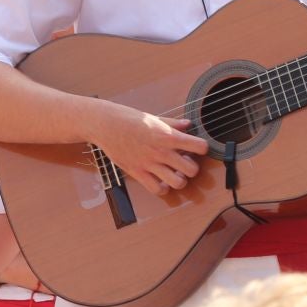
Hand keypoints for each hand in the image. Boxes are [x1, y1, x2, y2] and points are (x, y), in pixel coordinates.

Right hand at [88, 100, 213, 195]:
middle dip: (192, 168)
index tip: (196, 147)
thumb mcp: (153, 117)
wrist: (105, 125)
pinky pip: (157, 189)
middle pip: (192, 169)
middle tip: (185, 163)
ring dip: (180, 180)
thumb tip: (187, 125)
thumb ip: (173, 124)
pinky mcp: (137, 172)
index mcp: (167, 135)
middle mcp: (161, 151)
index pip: (199, 146)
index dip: (202, 148)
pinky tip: (161, 181)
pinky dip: (163, 188)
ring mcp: (149, 164)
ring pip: (178, 182)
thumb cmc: (128, 118)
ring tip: (175, 174)